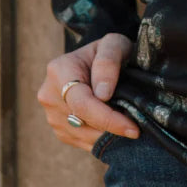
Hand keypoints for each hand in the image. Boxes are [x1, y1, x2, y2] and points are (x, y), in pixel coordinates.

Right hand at [36, 32, 140, 151]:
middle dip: (112, 129)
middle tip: (137, 128)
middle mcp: (49, 95)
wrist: (96, 60)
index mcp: (59, 71)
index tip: (133, 129)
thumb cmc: (108, 50)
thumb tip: (103, 94)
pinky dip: (101, 139)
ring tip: (128, 124)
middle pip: (82, 123)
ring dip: (108, 136)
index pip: (82, 104)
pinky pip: (82, 142)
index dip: (108, 119)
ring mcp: (52, 115)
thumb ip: (108, 62)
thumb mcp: (114, 44)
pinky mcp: (59, 130)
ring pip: (83, 137)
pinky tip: (115, 128)